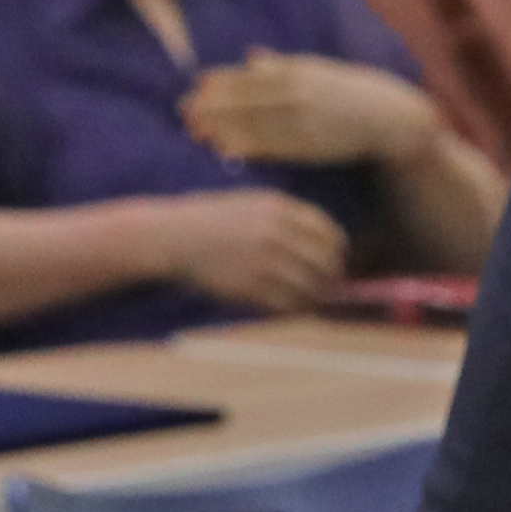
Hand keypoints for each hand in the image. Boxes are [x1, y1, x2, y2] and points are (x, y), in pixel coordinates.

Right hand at [143, 183, 354, 312]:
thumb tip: (325, 243)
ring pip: (311, 285)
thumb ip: (288, 218)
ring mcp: (263, 259)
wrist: (172, 237)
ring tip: (314, 299)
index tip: (338, 259)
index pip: (329, 231)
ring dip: (317, 296)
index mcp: (279, 208)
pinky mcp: (250, 285)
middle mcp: (276, 232)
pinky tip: (294, 307)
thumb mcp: (252, 203)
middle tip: (331, 285)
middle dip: (333, 276)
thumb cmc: (212, 220)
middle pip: (326, 261)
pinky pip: (288, 302)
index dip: (339, 249)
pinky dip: (296, 308)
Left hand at [184, 51, 435, 171]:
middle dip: (211, 106)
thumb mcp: (320, 70)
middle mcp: (296, 93)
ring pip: (253, 123)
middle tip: (182, 112)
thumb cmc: (356, 93)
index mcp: (297, 72)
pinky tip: (226, 150)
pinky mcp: (310, 145)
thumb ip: (284, 65)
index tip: (195, 88)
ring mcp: (302, 120)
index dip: (220, 83)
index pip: (249, 77)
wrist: (393, 119)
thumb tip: (251, 57)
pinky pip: (272, 146)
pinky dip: (247, 147)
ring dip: (222, 128)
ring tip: (195, 133)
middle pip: (244, 100)